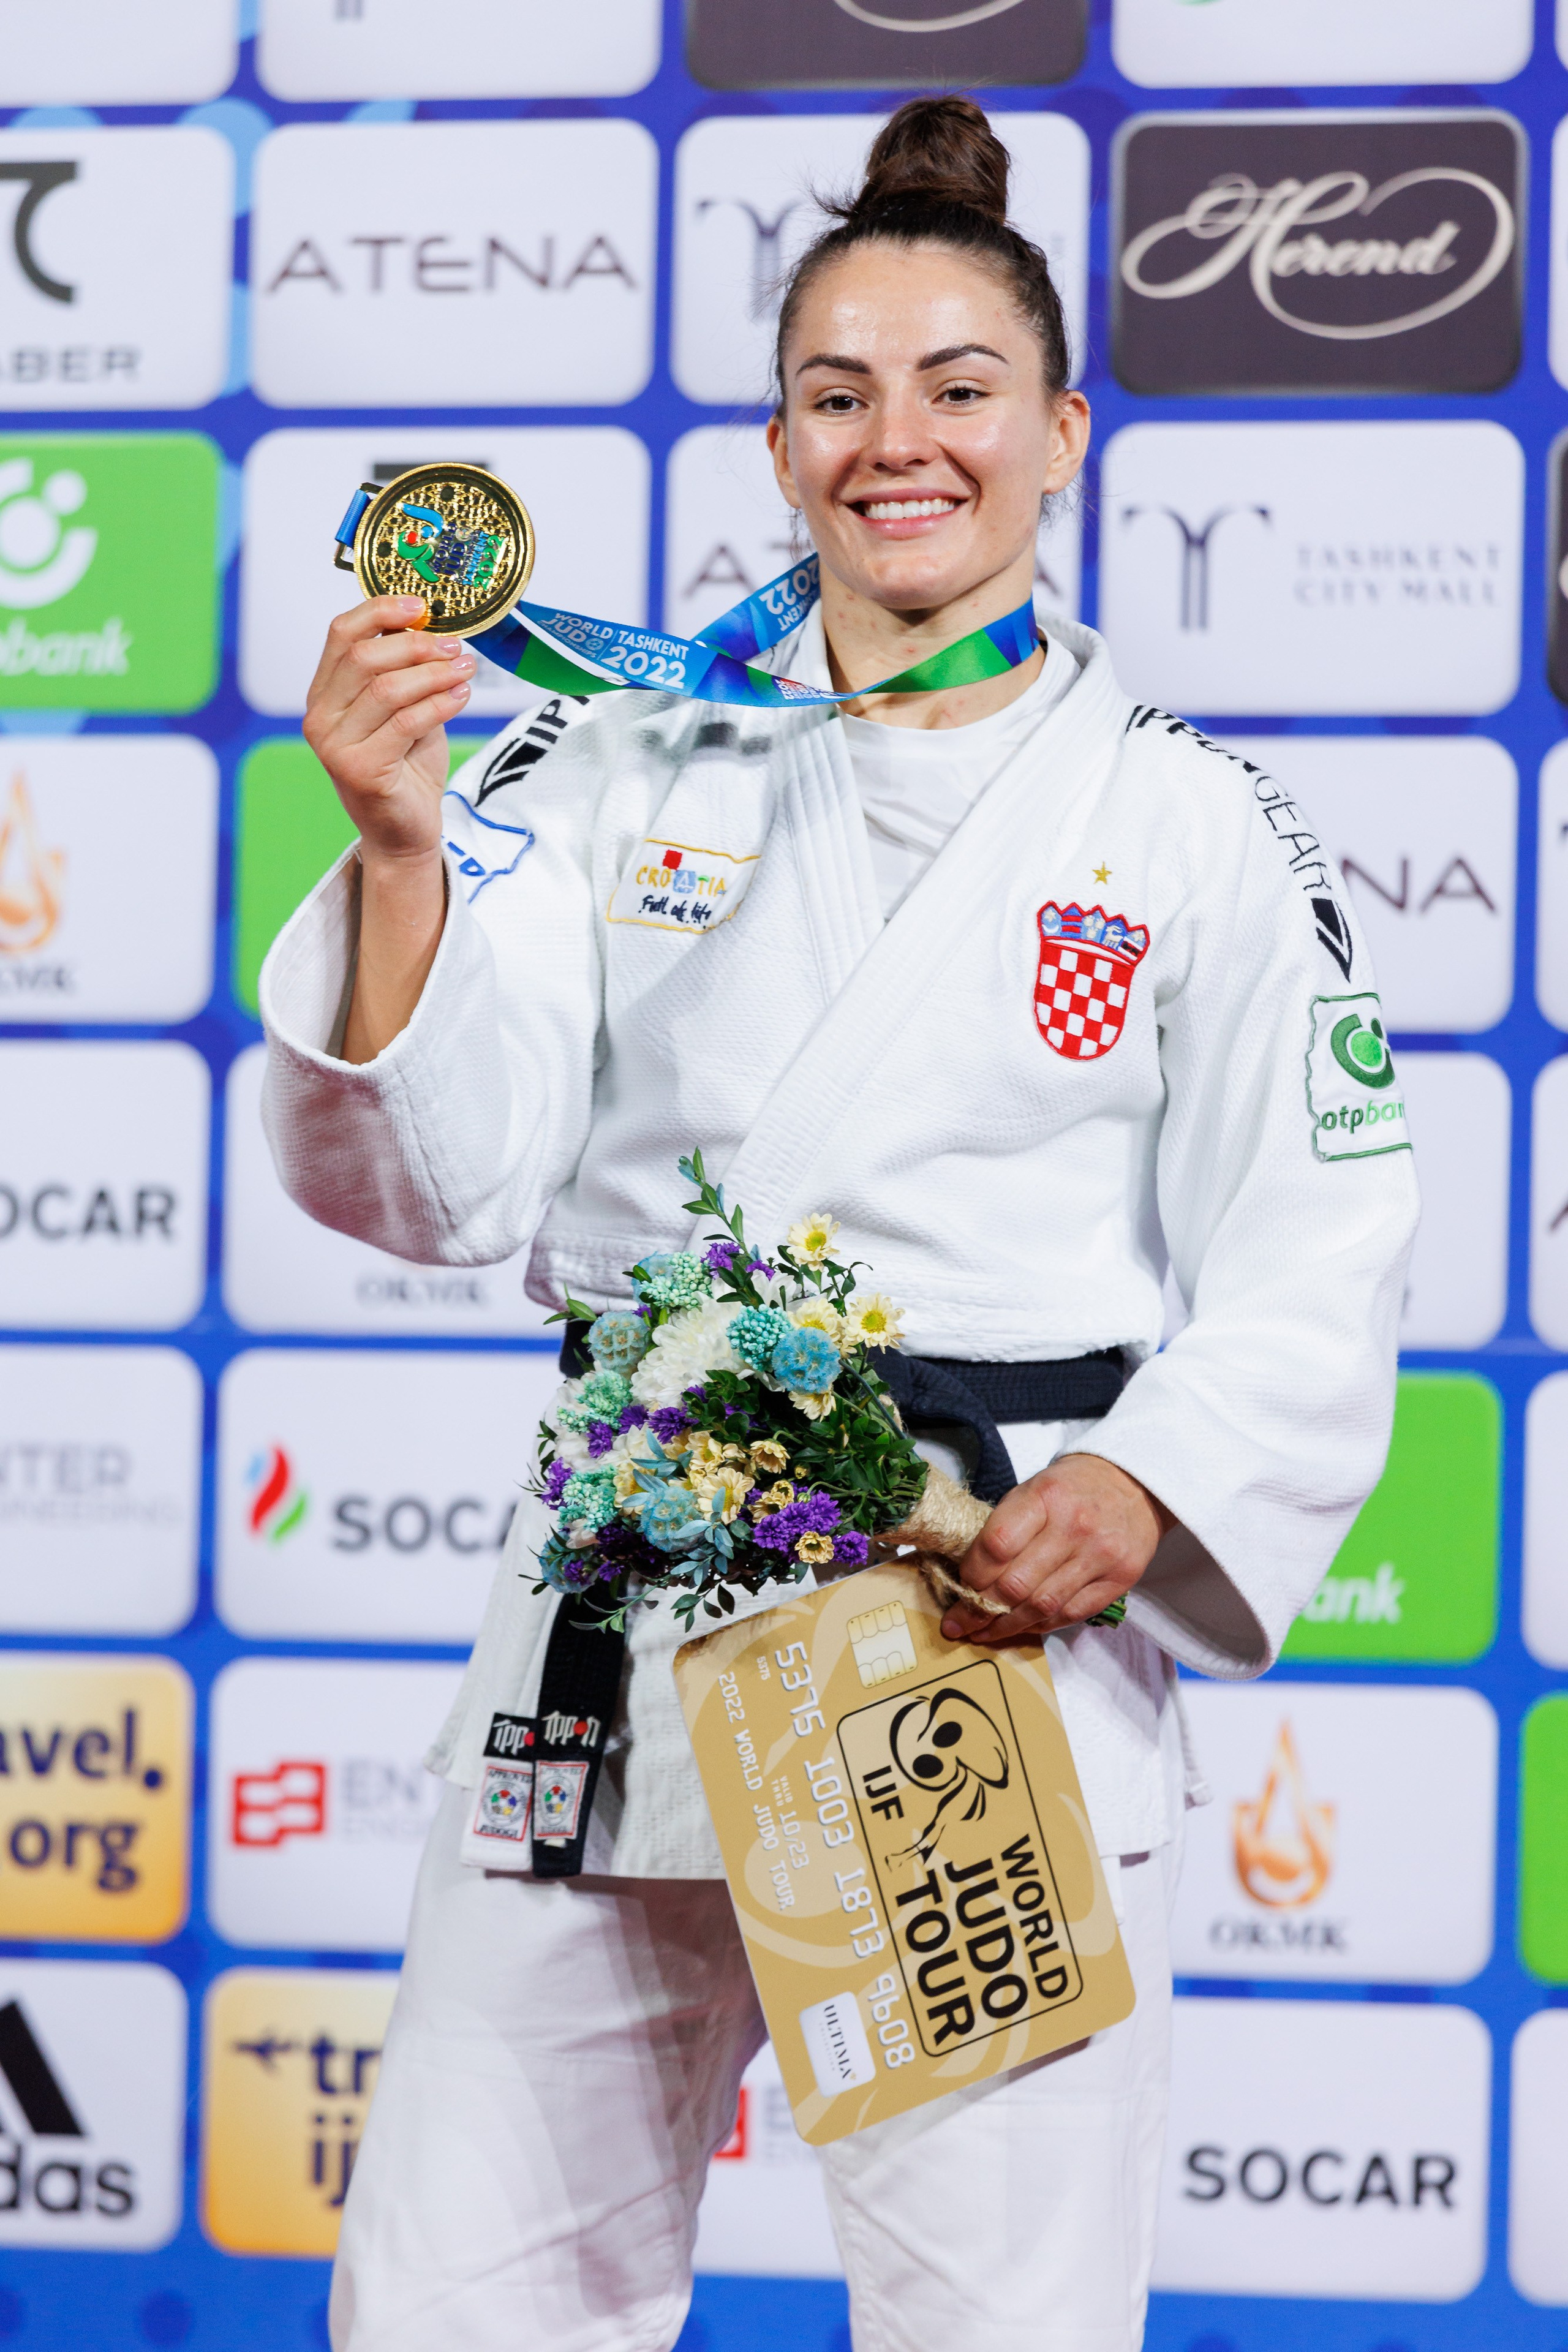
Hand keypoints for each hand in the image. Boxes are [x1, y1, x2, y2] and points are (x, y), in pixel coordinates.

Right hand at [303, 595, 474, 866]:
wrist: (404, 831)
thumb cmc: (404, 767)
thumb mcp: (403, 708)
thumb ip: (405, 671)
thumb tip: (432, 625)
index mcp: (324, 694)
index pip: (341, 634)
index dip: (380, 611)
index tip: (421, 606)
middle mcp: (320, 717)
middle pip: (365, 657)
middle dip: (416, 645)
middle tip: (454, 647)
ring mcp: (335, 746)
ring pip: (387, 688)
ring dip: (434, 673)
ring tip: (465, 670)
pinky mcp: (360, 770)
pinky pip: (407, 722)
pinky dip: (440, 703)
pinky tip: (461, 695)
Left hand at [940, 1454, 1173, 1645]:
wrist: (1133, 1483)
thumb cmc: (1071, 1488)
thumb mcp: (1033, 1489)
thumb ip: (1005, 1527)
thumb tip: (969, 1575)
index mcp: (1045, 1496)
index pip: (997, 1545)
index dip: (972, 1573)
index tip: (958, 1586)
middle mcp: (1075, 1527)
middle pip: (1016, 1583)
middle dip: (979, 1610)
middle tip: (957, 1623)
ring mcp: (1100, 1556)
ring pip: (1042, 1606)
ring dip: (1005, 1626)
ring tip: (982, 1633)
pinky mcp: (1120, 1579)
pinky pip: (1070, 1614)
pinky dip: (1039, 1626)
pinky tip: (1020, 1628)